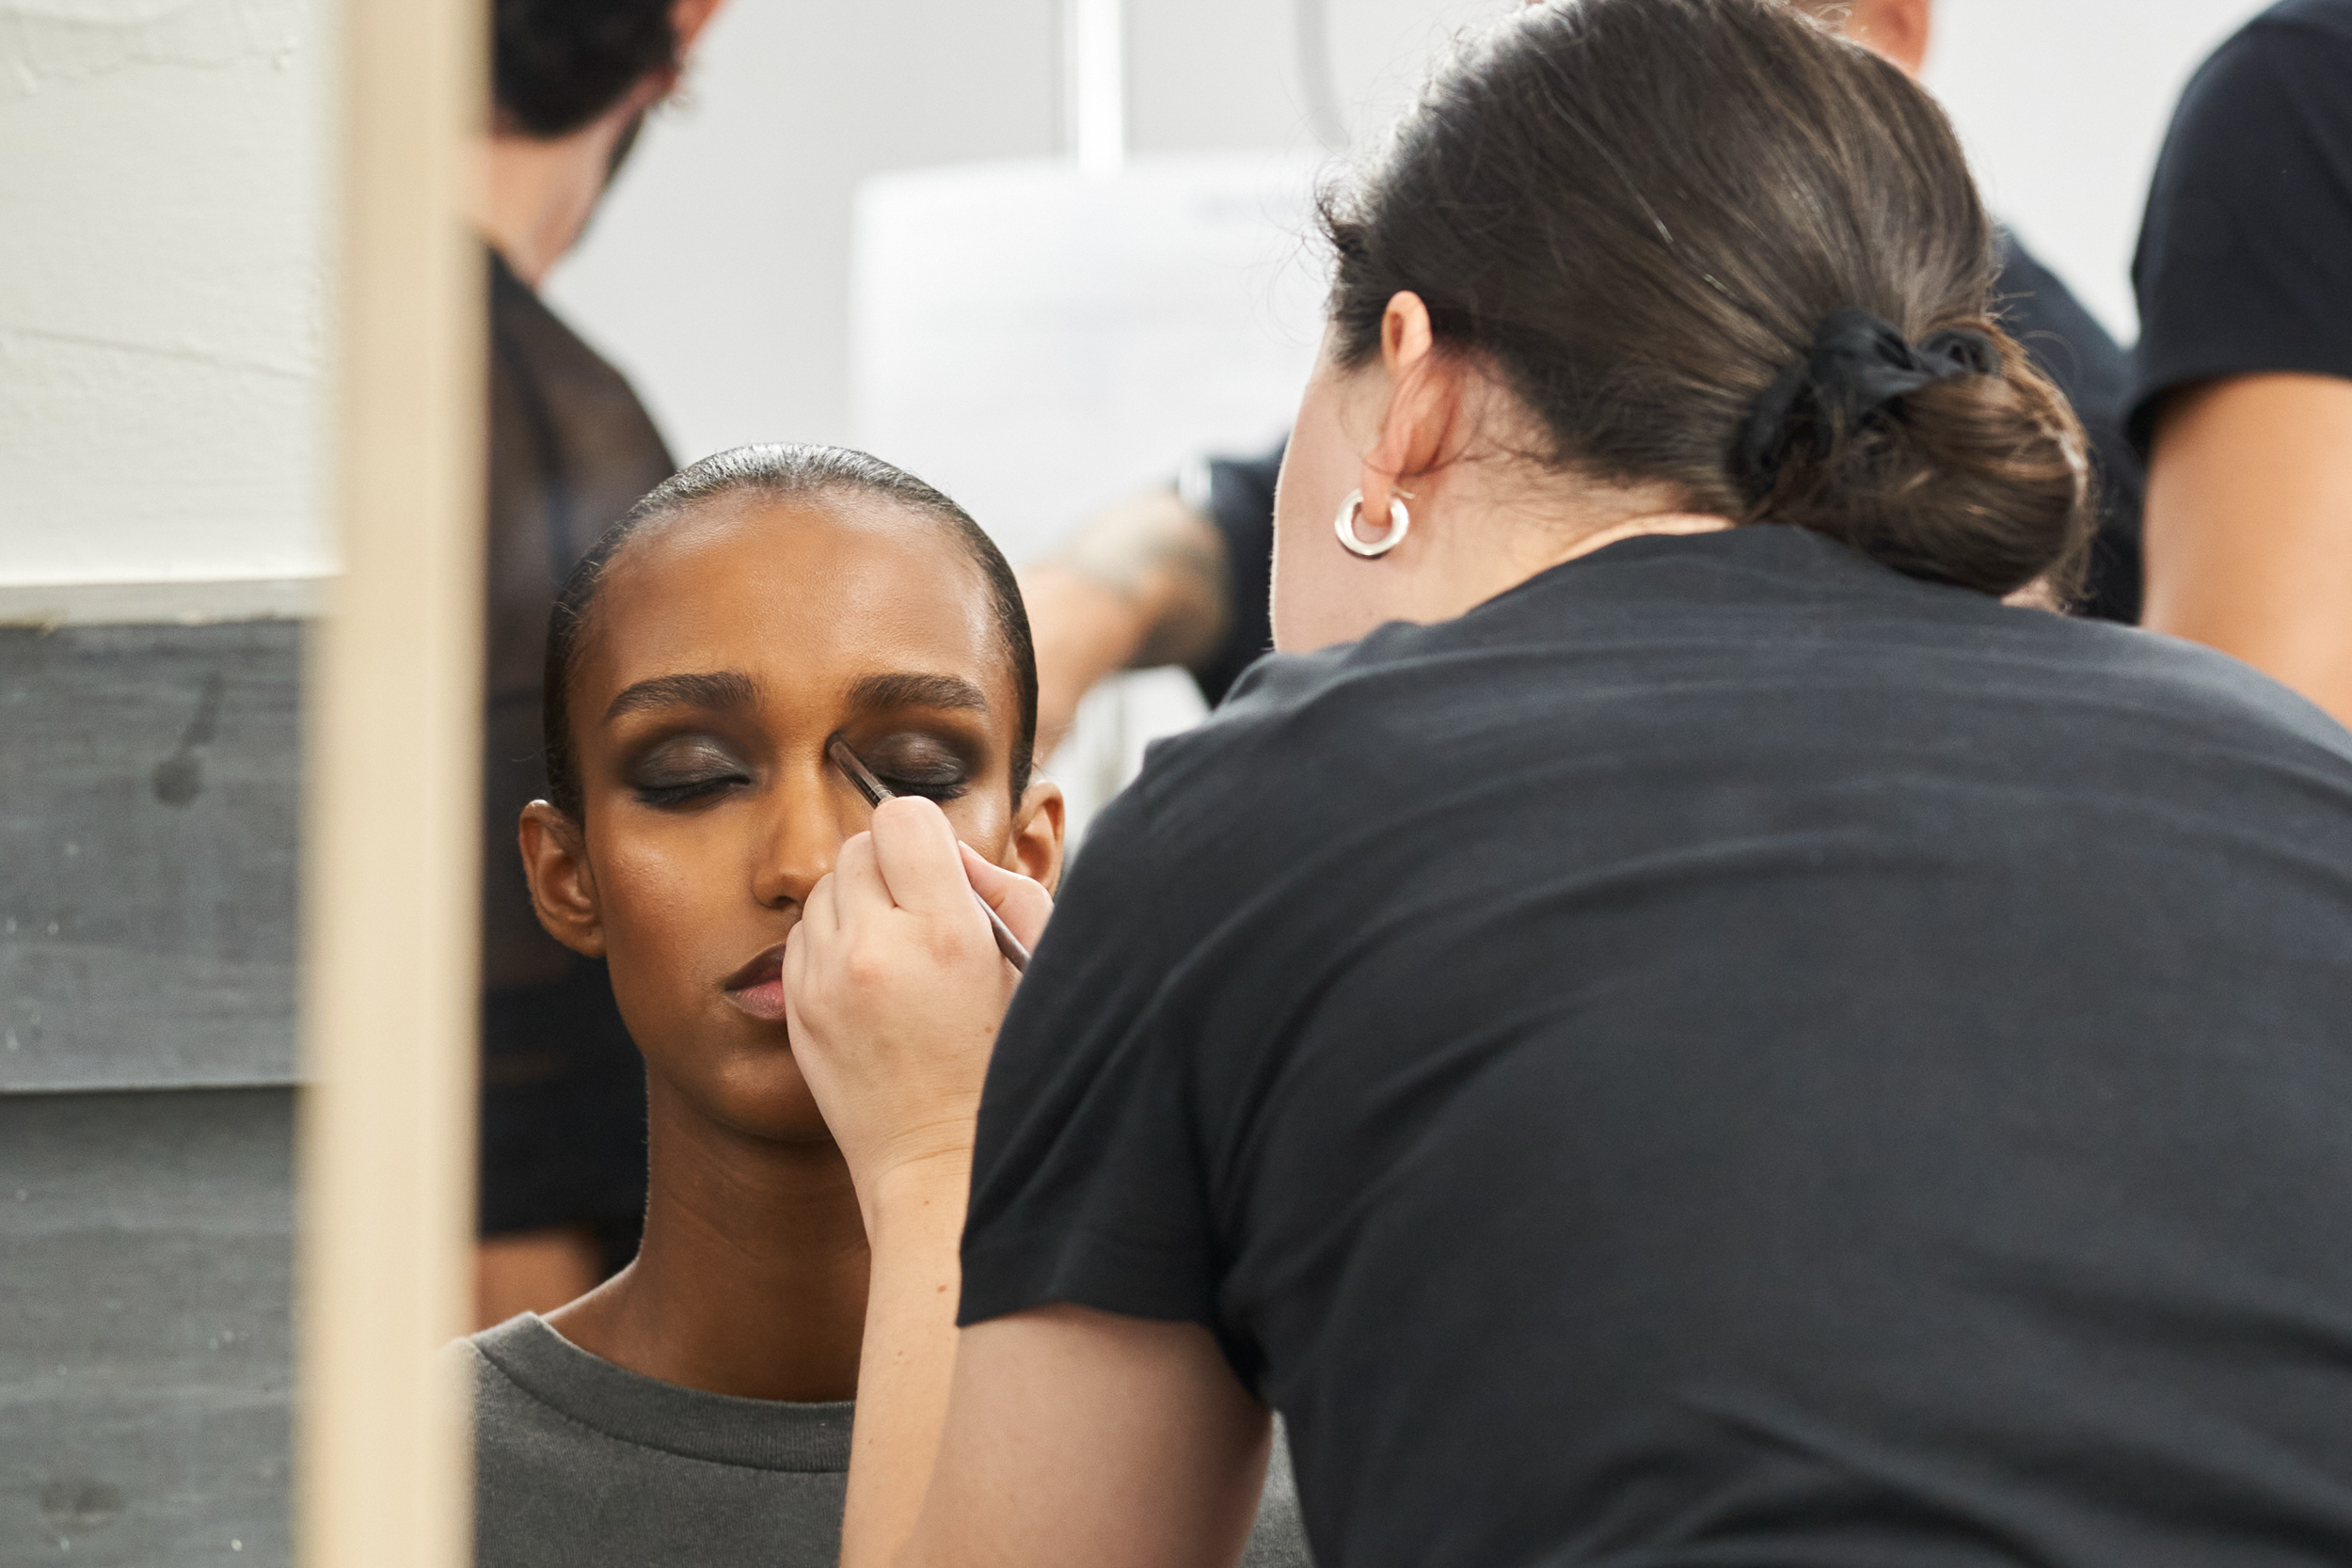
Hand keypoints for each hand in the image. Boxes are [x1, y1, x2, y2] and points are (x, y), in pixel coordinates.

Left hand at [783, 796, 1052, 1205]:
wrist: (941, 1165)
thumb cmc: (1005, 1067)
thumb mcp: (1036, 967)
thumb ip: (1003, 889)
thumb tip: (952, 856)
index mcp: (943, 935)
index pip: (903, 818)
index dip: (929, 837)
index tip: (946, 874)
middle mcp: (871, 950)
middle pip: (859, 845)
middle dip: (895, 868)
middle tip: (927, 918)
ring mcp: (823, 981)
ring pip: (827, 888)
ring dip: (861, 903)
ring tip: (900, 957)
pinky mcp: (795, 1009)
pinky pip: (803, 934)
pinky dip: (835, 943)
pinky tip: (873, 984)